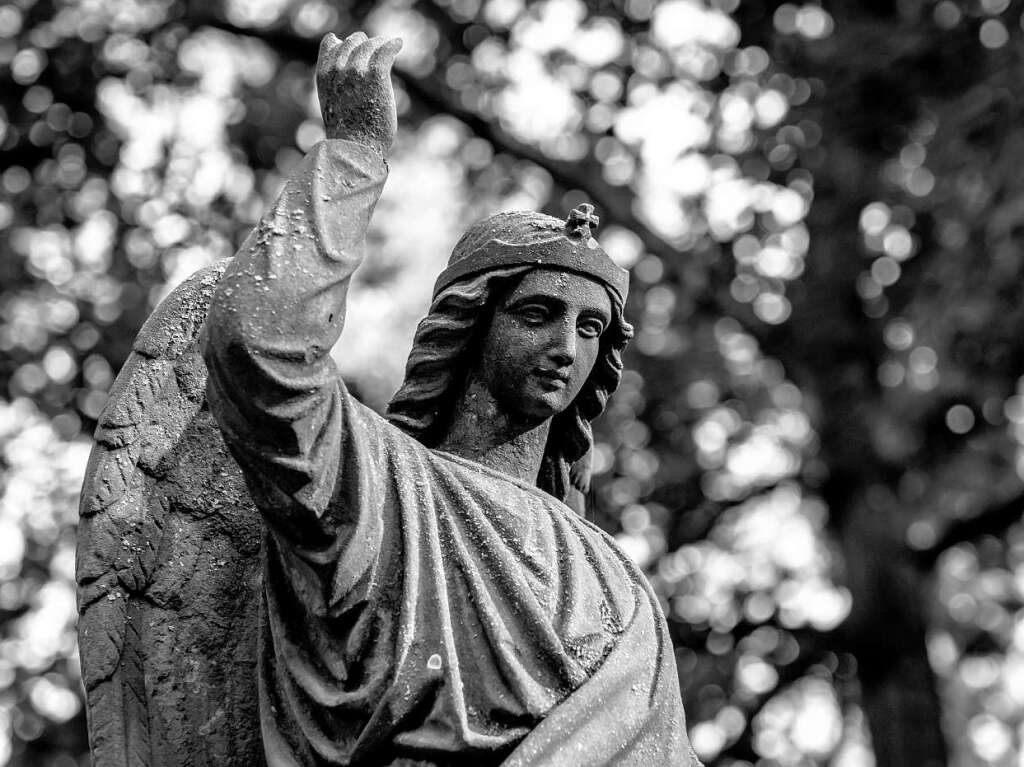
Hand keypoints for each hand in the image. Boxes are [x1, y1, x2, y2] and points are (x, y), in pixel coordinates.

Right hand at [316, 32, 402, 156]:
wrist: (354, 147)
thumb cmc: (345, 134)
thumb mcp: (332, 106)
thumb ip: (336, 87)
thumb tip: (347, 84)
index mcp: (324, 75)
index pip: (330, 44)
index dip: (342, 42)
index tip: (348, 43)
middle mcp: (338, 68)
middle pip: (352, 43)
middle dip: (363, 43)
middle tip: (372, 46)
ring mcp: (356, 70)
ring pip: (370, 46)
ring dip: (378, 44)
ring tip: (387, 46)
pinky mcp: (376, 75)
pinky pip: (385, 51)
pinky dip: (393, 45)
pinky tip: (398, 43)